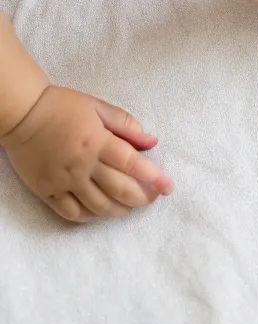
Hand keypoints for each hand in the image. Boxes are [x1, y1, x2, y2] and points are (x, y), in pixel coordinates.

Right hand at [0, 85, 173, 222]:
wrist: (23, 114)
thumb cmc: (63, 106)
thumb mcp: (98, 107)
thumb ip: (126, 125)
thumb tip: (152, 141)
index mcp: (97, 142)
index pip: (132, 165)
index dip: (153, 178)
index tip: (168, 186)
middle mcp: (82, 165)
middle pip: (119, 190)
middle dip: (142, 198)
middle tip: (153, 198)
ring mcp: (64, 181)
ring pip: (98, 206)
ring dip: (119, 211)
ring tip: (130, 208)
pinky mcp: (47, 192)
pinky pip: (71, 212)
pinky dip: (89, 217)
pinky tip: (100, 213)